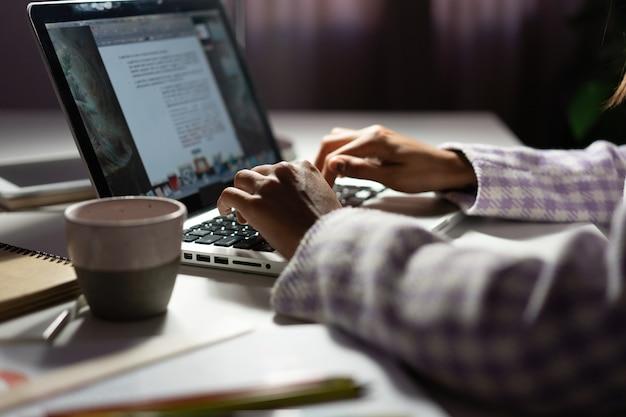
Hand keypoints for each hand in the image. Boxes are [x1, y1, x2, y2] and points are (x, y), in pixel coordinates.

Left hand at [217, 161, 341, 257]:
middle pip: (259, 171)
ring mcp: (268, 187)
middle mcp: (284, 172)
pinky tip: (225, 211)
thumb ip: (313, 193)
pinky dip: (223, 202)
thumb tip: (301, 202)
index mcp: (305, 168)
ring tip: (239, 209)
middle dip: (255, 186)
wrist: (328, 243)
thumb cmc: (331, 230)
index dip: (272, 183)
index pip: (279, 168)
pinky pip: (229, 195)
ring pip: (241, 178)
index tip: (271, 196)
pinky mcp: (253, 205)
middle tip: (255, 203)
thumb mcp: (329, 200)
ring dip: (240, 192)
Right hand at [315, 125, 476, 192]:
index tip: (324, 193)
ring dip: (329, 156)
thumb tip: (333, 164)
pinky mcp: (378, 140)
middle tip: (319, 185)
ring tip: (328, 178)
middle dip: (320, 162)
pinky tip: (342, 169)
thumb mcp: (392, 178)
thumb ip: (361, 170)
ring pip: (339, 139)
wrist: (447, 168)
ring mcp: (375, 134)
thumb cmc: (425, 174)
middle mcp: (372, 132)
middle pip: (331, 141)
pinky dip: (340, 153)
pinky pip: (350, 142)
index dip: (325, 174)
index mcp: (374, 140)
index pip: (335, 154)